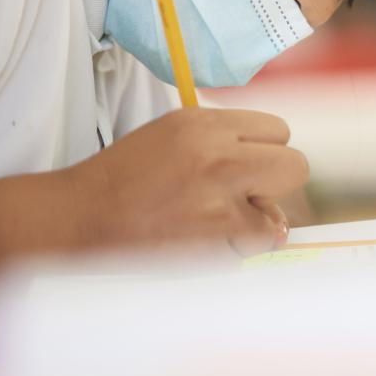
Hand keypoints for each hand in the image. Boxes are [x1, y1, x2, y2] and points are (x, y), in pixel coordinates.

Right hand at [68, 108, 307, 254]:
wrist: (79, 217)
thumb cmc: (127, 178)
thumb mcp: (176, 135)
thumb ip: (227, 143)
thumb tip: (275, 175)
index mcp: (205, 123)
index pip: (280, 130)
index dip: (266, 151)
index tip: (245, 165)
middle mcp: (217, 155)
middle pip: (296, 167)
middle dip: (276, 184)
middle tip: (244, 196)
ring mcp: (218, 199)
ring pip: (277, 218)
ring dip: (253, 226)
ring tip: (210, 224)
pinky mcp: (212, 240)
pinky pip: (252, 248)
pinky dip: (234, 251)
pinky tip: (200, 243)